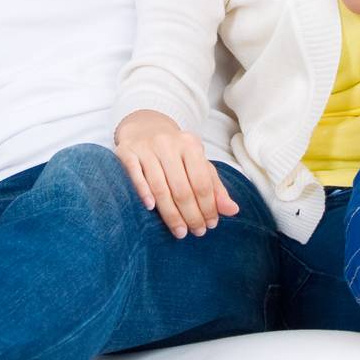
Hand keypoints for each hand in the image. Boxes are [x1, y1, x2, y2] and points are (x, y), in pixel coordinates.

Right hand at [113, 109, 238, 237]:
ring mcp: (146, 148)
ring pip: (160, 187)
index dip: (208, 207)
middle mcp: (168, 144)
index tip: (210, 225)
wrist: (144, 127)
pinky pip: (136, 175)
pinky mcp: (126, 152)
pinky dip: (143, 192)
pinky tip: (151, 208)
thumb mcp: (197, 163)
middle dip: (191, 214)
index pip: (202, 182)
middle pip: (182, 188)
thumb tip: (233, 211)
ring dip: (171, 213)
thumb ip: (215, 187)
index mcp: (190, 145)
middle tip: (196, 232)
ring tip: (180, 231)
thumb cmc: (175, 152)